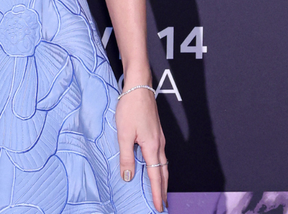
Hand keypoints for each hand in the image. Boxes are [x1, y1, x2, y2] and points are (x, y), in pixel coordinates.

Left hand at [115, 86, 167, 211]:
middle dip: (162, 189)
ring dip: (161, 179)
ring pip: (163, 164)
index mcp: (152, 146)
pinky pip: (160, 155)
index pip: (156, 175)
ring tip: (159, 191)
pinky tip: (154, 168)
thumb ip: (127, 156)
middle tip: (162, 204)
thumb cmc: (130, 107)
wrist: (139, 86)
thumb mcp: (124, 134)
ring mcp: (159, 138)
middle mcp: (159, 143)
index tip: (159, 206)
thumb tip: (128, 176)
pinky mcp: (155, 132)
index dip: (157, 192)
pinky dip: (159, 167)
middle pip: (163, 172)